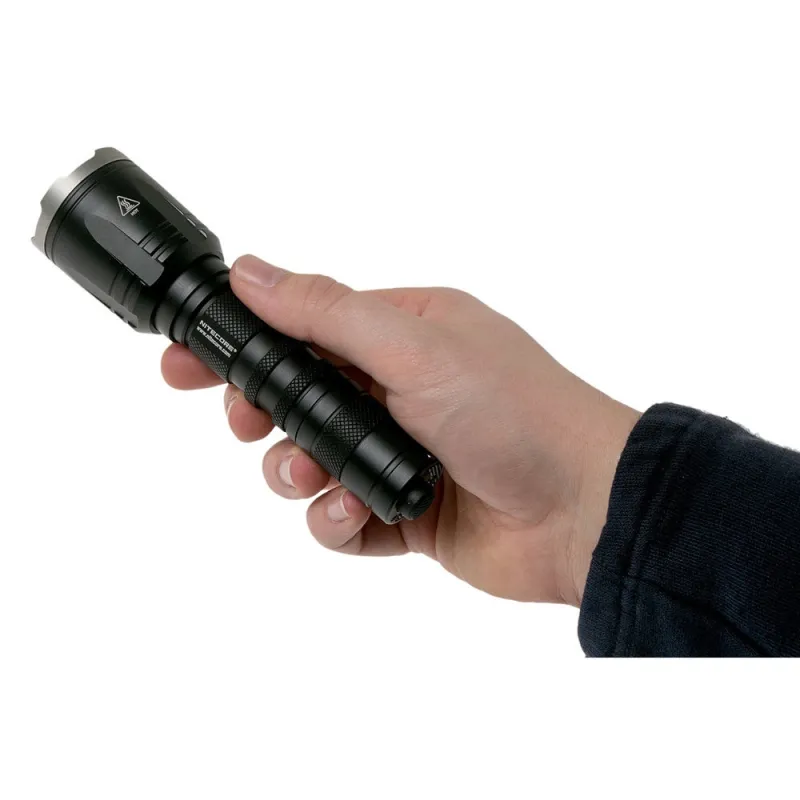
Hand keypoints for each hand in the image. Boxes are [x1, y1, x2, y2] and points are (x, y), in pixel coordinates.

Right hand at [161, 256, 639, 605]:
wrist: (584, 509)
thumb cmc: (518, 413)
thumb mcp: (415, 345)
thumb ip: (327, 312)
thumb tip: (252, 272)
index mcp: (399, 334)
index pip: (300, 327)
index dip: (241, 342)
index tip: (185, 358)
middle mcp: (395, 389)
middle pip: (295, 397)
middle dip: (263, 414)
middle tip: (250, 424)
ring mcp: (397, 451)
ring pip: (307, 461)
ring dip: (297, 471)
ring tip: (316, 476)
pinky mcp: (401, 508)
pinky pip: (338, 517)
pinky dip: (335, 520)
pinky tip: (354, 515)